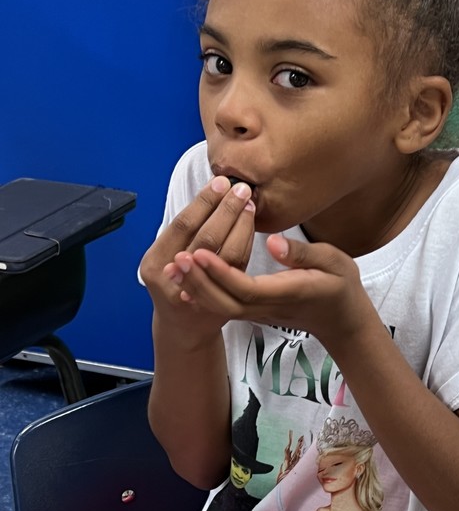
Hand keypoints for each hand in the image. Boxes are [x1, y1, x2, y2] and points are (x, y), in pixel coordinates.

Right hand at [139, 176, 255, 345]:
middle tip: (242, 189)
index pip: (183, 225)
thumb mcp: (167, 257)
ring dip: (240, 226)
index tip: (220, 182)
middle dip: (226, 210)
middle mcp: (173, 281)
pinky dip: (246, 245)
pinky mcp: (220, 304)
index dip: (204, 202)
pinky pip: (238, 270)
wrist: (183, 328)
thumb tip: (212, 191)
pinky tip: (251, 227)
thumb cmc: (176, 283)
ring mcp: (197, 295)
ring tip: (249, 204)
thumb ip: (184, 232)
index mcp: (154, 263)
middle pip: (206, 239)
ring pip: (225, 256)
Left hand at [168, 233, 377, 349]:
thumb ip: (303, 254)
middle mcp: (269, 307)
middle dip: (199, 282)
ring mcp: (259, 313)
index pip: (247, 288)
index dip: (221, 273)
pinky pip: (224, 305)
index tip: (200, 252)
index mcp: (288, 293)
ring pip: (221, 307)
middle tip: (177, 258)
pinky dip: (203, 292)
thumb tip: (272, 243)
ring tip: (175, 264)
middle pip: (226, 302)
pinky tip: (188, 275)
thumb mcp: (334, 262)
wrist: (343, 322)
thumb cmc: (341, 287)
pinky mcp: (253, 312)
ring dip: (196, 288)